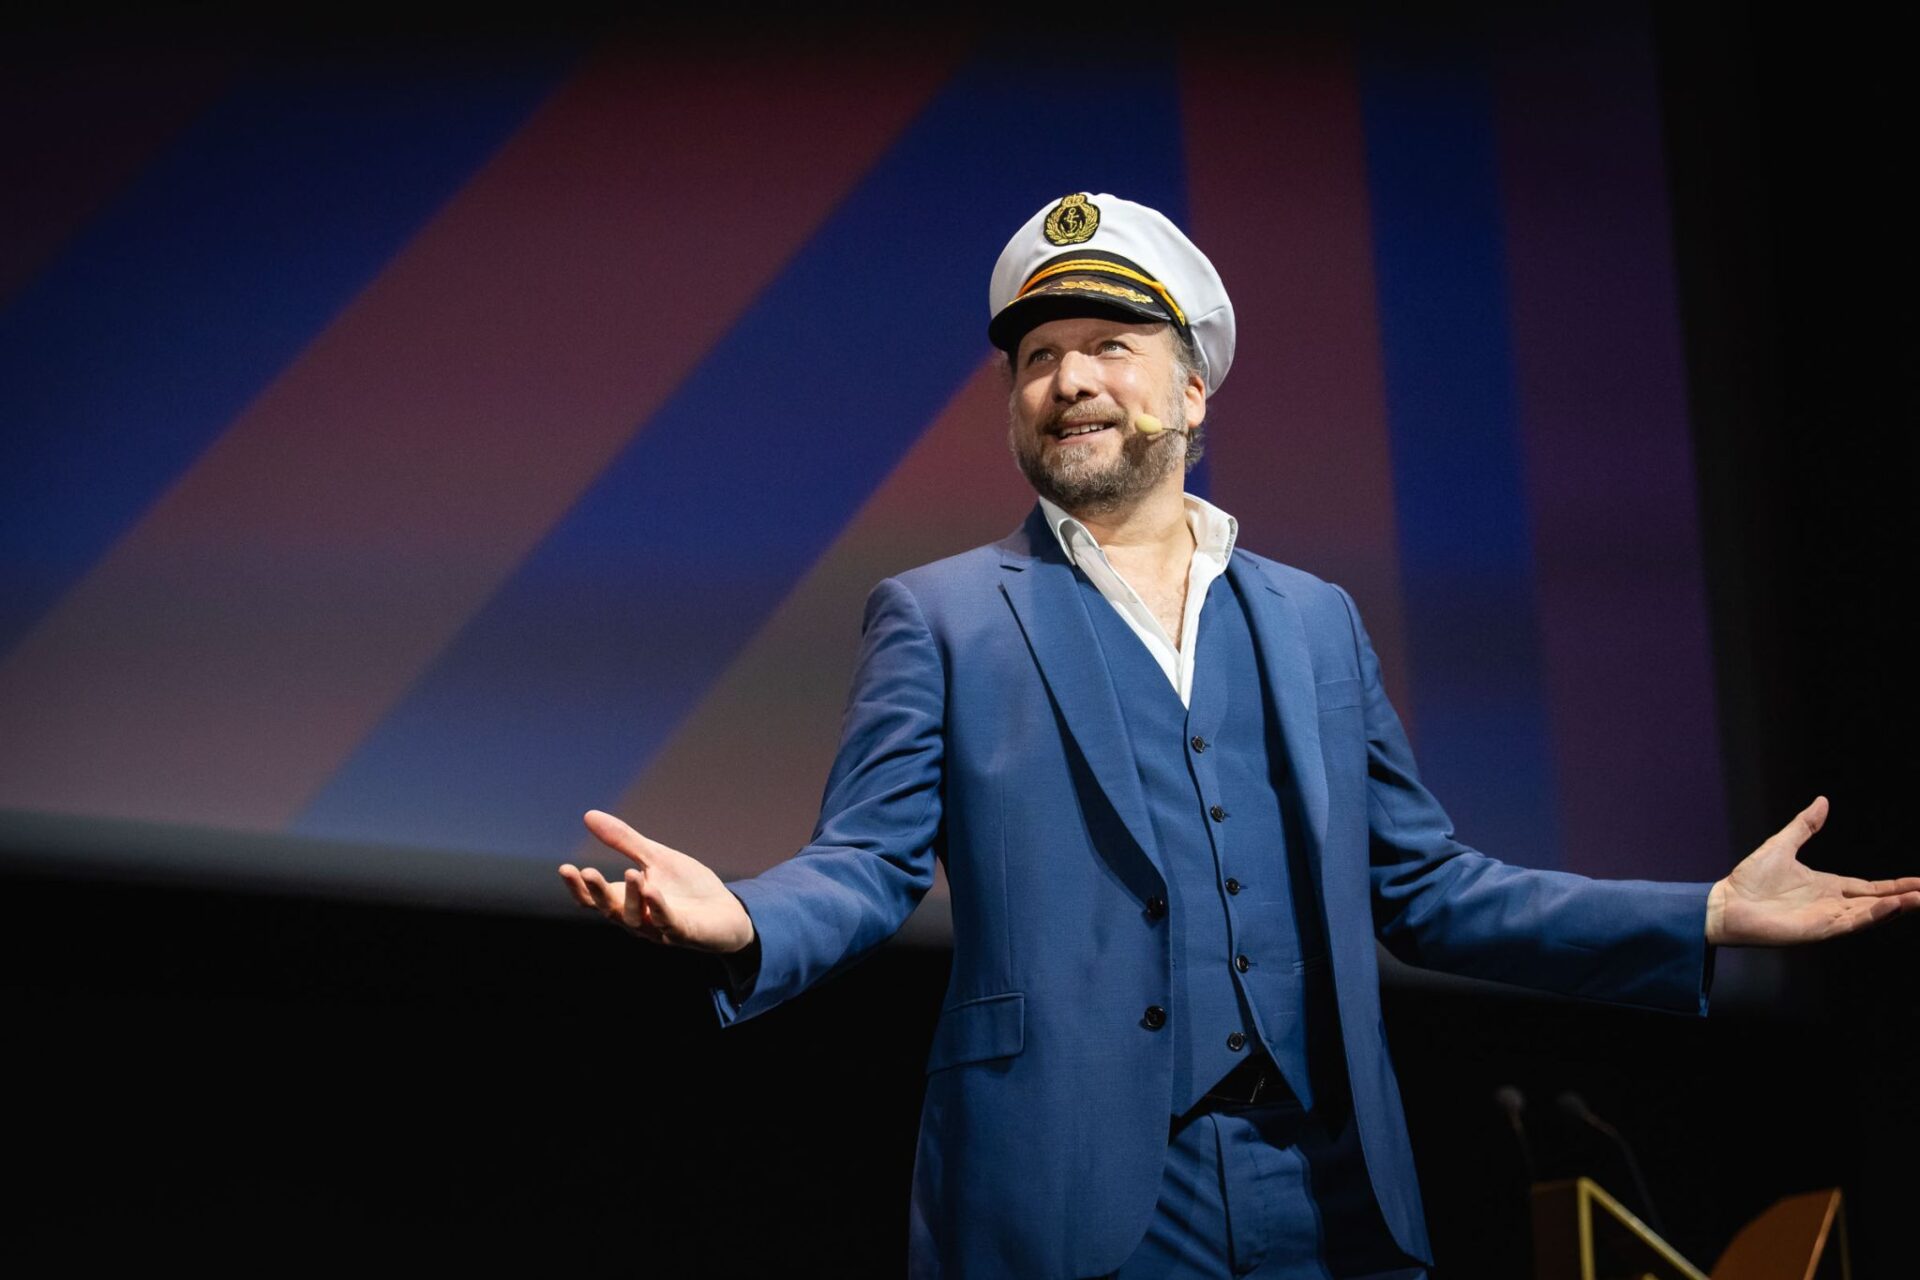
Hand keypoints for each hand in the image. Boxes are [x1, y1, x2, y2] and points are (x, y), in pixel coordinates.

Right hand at [558, 810, 755, 953]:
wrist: (727, 911)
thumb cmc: (687, 888)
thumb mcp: (655, 858)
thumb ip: (624, 841)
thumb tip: (588, 816)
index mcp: (627, 900)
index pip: (595, 899)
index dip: (579, 887)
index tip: (564, 868)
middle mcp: (638, 919)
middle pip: (611, 909)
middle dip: (598, 892)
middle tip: (587, 873)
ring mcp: (660, 929)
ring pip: (637, 919)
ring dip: (632, 897)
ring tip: (631, 872)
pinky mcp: (684, 933)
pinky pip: (668, 923)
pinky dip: (659, 908)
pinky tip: (652, 890)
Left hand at [1706, 796, 1919, 944]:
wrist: (1726, 903)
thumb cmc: (1749, 879)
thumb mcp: (1782, 845)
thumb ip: (1804, 826)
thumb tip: (1822, 801)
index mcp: (1826, 887)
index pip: (1869, 888)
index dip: (1895, 886)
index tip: (1919, 883)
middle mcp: (1831, 904)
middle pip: (1877, 902)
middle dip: (1905, 898)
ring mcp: (1826, 918)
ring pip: (1870, 914)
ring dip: (1896, 907)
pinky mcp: (1818, 929)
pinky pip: (1851, 922)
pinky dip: (1873, 914)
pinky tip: (1892, 905)